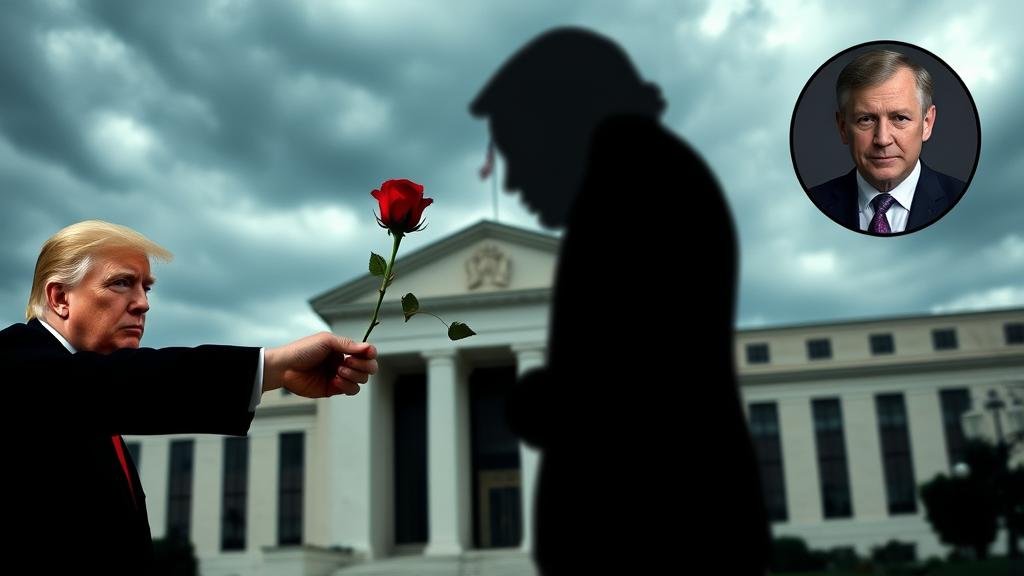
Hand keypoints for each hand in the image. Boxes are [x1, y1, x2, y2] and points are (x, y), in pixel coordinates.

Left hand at [263, 332, 377, 397]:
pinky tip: (334, 380)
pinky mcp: (334, 389)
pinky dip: (347, 385)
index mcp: (343, 349)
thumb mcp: (326, 341)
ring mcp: (340, 377)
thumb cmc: (302, 350)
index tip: (368, 353)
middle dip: (363, 365)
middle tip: (348, 362)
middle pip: (369, 367)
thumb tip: (368, 347)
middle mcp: (344, 363)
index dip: (370, 354)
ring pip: (362, 380)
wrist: (284, 367)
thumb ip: (347, 344)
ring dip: (353, 375)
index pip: (366, 353)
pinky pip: (351, 390)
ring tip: (338, 371)